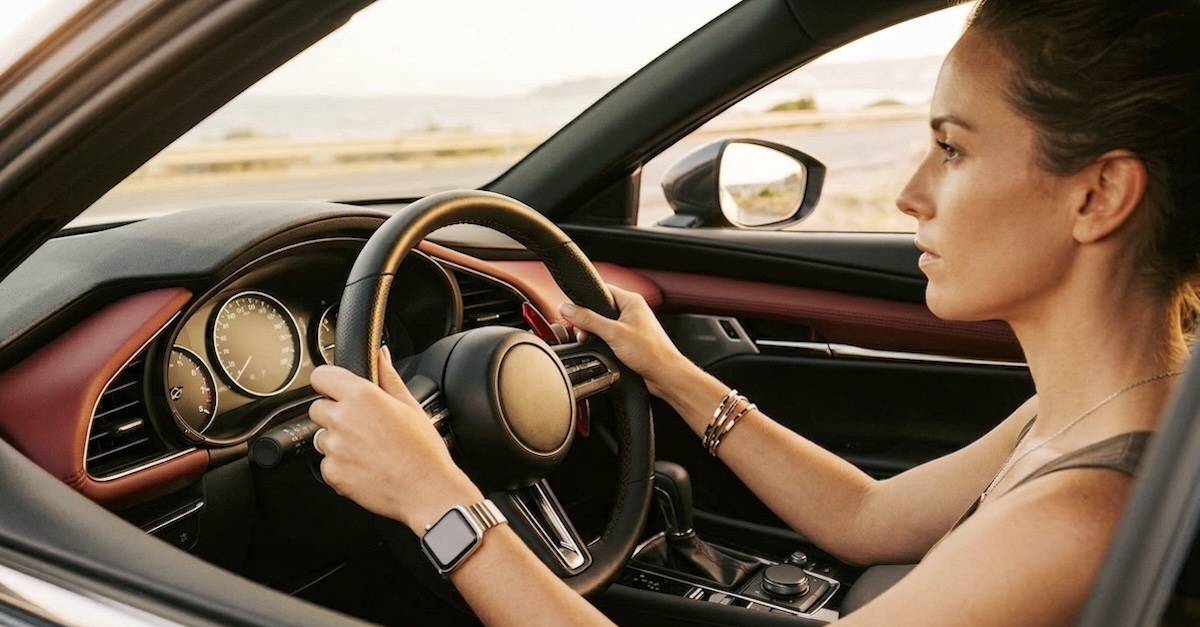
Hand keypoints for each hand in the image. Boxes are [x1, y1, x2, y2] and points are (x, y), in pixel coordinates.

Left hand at [308, 347, 482, 530]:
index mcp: (362, 396)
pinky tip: (365, 466)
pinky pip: (326, 462)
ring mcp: (334, 447)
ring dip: (337, 440)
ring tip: (367, 448)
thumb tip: (380, 355)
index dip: (329, 383)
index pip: (321, 377)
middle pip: (317, 407)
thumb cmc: (424, 451)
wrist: (427, 490)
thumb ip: (388, 376)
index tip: (336, 390)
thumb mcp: (410, 406)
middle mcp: (343, 419)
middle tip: (362, 425)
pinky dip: (340, 465)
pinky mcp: (332, 472)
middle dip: (334, 413)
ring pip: (321, 436)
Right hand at [558, 284, 692, 397]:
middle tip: (582, 332)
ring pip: (603, 324)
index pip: (601, 290)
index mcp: (631, 301)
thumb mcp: (613, 333)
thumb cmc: (651, 352)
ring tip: (590, 341)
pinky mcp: (629, 341)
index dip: (585, 300)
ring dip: (594, 333)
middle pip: (599, 309)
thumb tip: (568, 308)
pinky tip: (601, 350)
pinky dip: (602, 342)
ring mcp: (631, 327)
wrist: (665, 374)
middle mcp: (632, 311)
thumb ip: (588, 319)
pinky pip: (609, 337)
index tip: (573, 311)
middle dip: (587, 321)